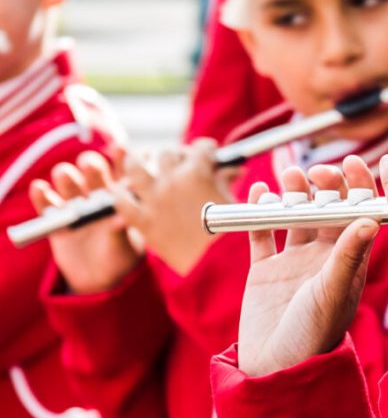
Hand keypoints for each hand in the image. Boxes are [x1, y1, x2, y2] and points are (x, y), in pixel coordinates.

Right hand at [30, 151, 142, 294]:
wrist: (100, 280)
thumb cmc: (121, 257)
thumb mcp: (124, 246)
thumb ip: (120, 231)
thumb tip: (120, 219)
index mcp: (121, 197)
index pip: (123, 173)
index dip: (122, 159)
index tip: (122, 148)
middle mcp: (97, 196)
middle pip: (93, 174)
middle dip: (91, 167)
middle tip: (91, 166)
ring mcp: (75, 206)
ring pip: (68, 185)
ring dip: (67, 178)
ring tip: (66, 176)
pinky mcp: (55, 220)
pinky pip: (46, 205)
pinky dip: (41, 196)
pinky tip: (40, 188)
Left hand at [118, 140, 236, 274]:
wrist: (216, 269)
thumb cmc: (232, 236)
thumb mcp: (235, 204)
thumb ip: (229, 181)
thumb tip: (234, 168)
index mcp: (198, 174)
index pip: (200, 148)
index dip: (207, 150)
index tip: (209, 153)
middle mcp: (172, 181)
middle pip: (168, 153)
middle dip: (177, 156)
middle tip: (182, 164)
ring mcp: (153, 200)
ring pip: (135, 166)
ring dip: (140, 162)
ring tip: (144, 163)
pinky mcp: (141, 221)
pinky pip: (122, 200)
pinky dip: (123, 195)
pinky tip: (128, 194)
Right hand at [238, 155, 379, 377]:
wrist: (275, 365)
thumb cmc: (314, 334)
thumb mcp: (333, 292)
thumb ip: (348, 256)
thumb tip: (371, 220)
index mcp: (351, 261)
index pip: (359, 214)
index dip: (358, 187)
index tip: (353, 163)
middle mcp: (325, 257)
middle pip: (327, 208)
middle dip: (324, 185)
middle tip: (316, 173)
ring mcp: (294, 261)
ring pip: (295, 214)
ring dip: (293, 192)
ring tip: (290, 176)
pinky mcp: (264, 268)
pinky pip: (261, 231)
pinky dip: (260, 210)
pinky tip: (262, 192)